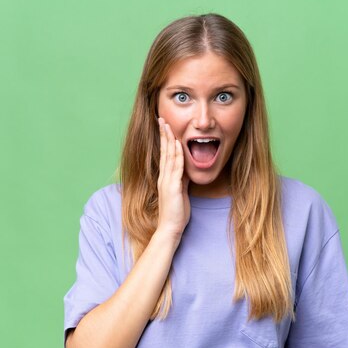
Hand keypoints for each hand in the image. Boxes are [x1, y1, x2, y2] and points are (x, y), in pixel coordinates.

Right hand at [156, 118, 190, 238]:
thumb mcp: (181, 192)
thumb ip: (182, 180)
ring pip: (168, 156)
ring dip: (168, 140)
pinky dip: (177, 155)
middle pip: (164, 151)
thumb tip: (186, 170)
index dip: (164, 140)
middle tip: (161, 119)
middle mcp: (164, 177)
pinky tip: (178, 144)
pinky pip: (176, 168)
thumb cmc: (176, 213)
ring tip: (167, 126)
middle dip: (163, 134)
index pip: (165, 154)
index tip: (164, 127)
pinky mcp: (172, 187)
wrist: (170, 228)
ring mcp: (167, 181)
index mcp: (165, 178)